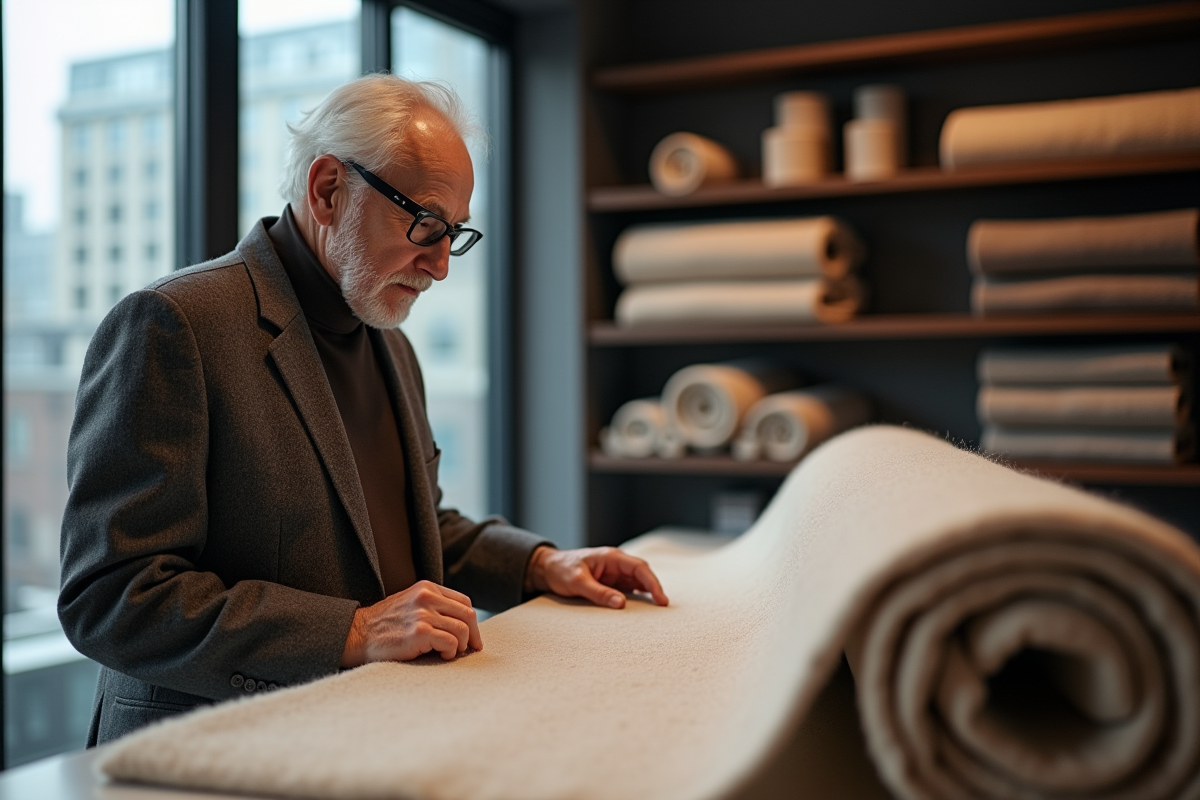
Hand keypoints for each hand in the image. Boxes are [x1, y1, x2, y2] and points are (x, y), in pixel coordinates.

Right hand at [341, 580, 481, 666]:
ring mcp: (423, 614)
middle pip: (468, 614)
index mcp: (427, 588)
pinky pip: (451, 642)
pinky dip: (451, 652)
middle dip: (474, 635)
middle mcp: (427, 597)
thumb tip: (462, 625)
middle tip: (472, 649)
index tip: (472, 637)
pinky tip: (441, 655)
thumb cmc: (383, 626)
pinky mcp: (419, 632)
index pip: (464, 602)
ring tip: (449, 653)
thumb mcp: (409, 604)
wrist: (356, 635)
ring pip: (462, 629)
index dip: (472, 621)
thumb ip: (432, 606)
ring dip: (461, 645)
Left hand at [524, 546, 668, 608]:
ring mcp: (614, 572)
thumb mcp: (577, 582)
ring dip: (647, 593)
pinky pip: (628, 588)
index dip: (652, 583)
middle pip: (642, 573)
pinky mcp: (610, 581)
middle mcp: (615, 563)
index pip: (639, 567)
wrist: (548, 569)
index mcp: (611, 557)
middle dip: (654, 588)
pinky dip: (637, 597)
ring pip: (637, 581)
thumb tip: (621, 604)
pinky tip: (641, 608)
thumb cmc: (561, 571)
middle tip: (662, 607)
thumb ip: (599, 593)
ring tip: (656, 610)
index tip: (660, 599)